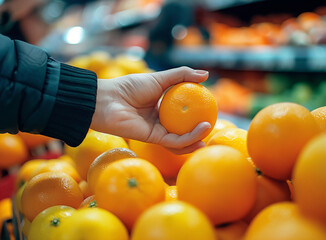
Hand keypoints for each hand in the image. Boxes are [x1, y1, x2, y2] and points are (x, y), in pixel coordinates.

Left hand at [90, 67, 210, 153]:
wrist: (108, 100)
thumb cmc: (130, 87)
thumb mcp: (160, 78)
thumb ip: (182, 75)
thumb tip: (206, 74)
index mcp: (161, 107)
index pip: (182, 113)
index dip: (196, 113)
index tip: (210, 108)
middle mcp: (160, 121)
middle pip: (182, 129)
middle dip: (198, 130)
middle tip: (212, 124)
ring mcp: (157, 131)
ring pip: (180, 139)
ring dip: (196, 137)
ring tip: (208, 130)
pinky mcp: (153, 139)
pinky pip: (174, 141)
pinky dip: (188, 138)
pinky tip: (200, 132)